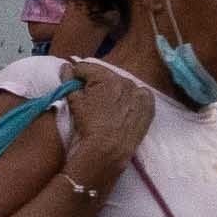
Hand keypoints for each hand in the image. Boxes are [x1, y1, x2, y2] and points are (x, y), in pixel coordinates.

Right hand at [61, 66, 159, 180]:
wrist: (109, 149)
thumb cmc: (89, 125)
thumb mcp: (74, 102)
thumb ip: (69, 80)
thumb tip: (67, 66)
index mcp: (106, 77)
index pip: (86, 67)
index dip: (77, 75)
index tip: (73, 84)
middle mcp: (126, 81)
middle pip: (106, 75)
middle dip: (96, 82)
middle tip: (89, 96)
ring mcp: (139, 93)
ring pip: (122, 84)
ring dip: (113, 90)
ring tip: (106, 104)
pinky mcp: (148, 105)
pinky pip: (139, 94)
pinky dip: (131, 97)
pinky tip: (123, 107)